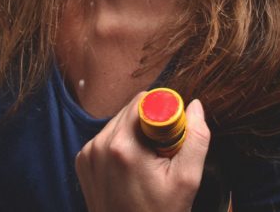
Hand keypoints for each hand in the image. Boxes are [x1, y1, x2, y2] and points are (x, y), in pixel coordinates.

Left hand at [75, 93, 210, 211]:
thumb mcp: (187, 180)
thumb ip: (196, 138)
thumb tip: (195, 106)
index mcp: (124, 146)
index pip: (146, 100)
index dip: (165, 112)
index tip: (173, 135)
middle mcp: (100, 144)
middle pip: (132, 109)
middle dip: (152, 123)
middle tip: (163, 152)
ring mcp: (88, 153)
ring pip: (120, 121)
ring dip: (137, 132)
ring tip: (148, 163)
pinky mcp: (83, 160)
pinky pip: (108, 136)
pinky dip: (123, 144)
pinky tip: (132, 168)